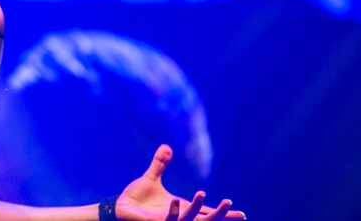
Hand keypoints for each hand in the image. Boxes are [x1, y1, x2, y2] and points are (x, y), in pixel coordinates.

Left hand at [115, 145, 245, 220]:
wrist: (118, 207)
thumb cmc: (135, 197)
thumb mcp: (150, 178)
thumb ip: (159, 164)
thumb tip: (166, 147)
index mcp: (180, 208)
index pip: (205, 211)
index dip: (222, 212)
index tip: (242, 213)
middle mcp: (177, 216)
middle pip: (204, 218)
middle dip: (219, 214)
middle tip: (232, 206)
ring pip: (190, 219)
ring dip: (197, 209)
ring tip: (204, 193)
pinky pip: (169, 220)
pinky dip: (174, 212)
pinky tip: (176, 201)